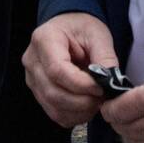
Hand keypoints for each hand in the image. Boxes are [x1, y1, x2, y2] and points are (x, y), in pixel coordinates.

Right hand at [23, 12, 117, 127]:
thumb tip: (111, 83)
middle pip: (53, 92)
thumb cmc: (81, 27)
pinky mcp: (38, 92)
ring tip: (97, 101)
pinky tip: (87, 105)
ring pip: (53, 107)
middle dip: (82, 101)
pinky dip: (74, 115)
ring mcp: (32, 78)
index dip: (81, 85)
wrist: (68, 28)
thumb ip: (105, 57)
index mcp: (44, 40)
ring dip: (80, 111)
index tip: (101, 87)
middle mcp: (32, 60)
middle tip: (103, 97)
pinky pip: (55, 113)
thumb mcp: (97, 34)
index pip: (57, 70)